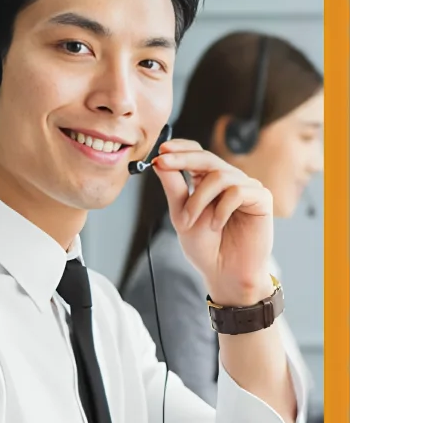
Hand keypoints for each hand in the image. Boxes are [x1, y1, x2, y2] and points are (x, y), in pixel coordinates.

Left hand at [152, 139, 274, 306]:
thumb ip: (173, 188)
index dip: (180, 148)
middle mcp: (229, 181)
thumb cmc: (205, 247)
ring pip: (220, 175)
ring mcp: (246, 187)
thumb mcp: (181, 214)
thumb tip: (159, 161)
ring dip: (199, 198)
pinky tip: (217, 225)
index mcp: (209, 182)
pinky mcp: (262, 198)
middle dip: (182, 159)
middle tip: (162, 161)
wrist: (224, 274)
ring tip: (190, 221)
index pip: (197, 154)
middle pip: (207, 157)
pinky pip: (238, 191)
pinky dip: (222, 209)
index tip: (160, 150)